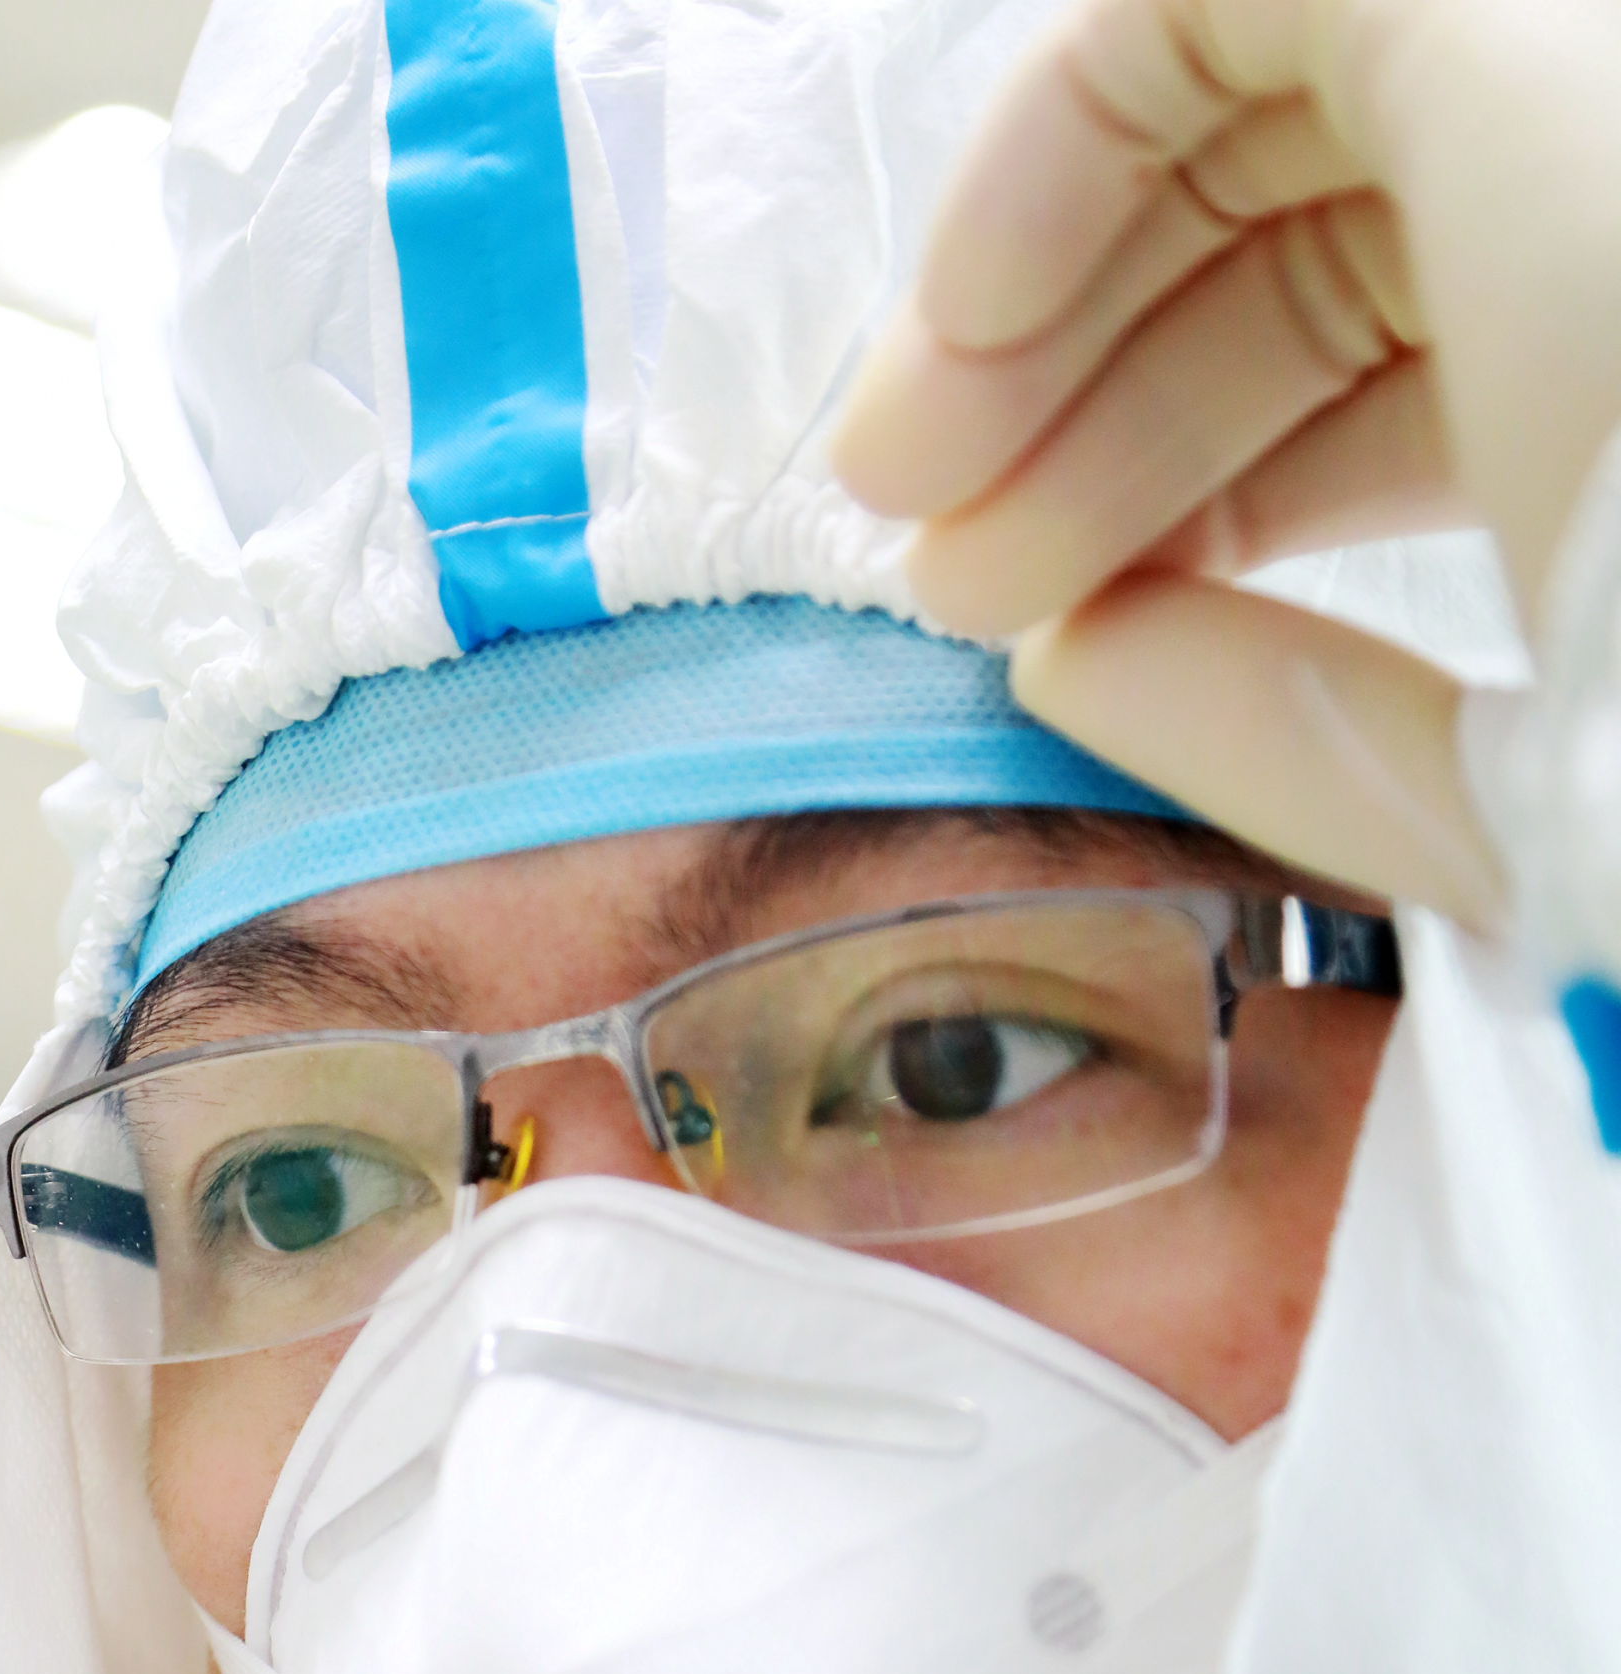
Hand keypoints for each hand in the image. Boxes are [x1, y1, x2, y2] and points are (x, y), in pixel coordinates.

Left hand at [835, 0, 1620, 926]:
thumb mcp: (1529, 805)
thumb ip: (1314, 737)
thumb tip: (1084, 653)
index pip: (1416, 350)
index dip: (1213, 481)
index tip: (1060, 619)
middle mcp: (1613, 168)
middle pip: (1315, 237)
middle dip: (1102, 413)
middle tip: (952, 571)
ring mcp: (1570, 53)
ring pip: (1245, 121)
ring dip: (1048, 310)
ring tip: (912, 494)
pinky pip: (1185, 6)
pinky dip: (1046, 158)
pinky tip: (956, 349)